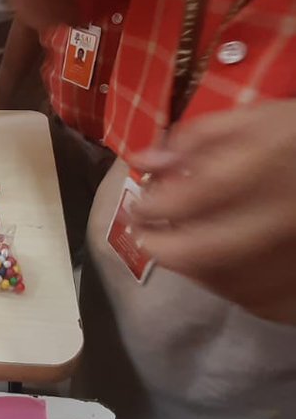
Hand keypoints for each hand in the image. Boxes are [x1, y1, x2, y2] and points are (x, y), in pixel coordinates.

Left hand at [130, 103, 295, 323]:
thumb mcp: (255, 118)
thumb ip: (197, 139)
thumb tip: (144, 160)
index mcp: (263, 169)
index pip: (189, 199)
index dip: (152, 207)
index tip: (138, 206)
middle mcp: (277, 218)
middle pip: (203, 253)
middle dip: (162, 248)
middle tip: (147, 236)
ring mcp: (292, 256)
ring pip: (225, 281)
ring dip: (192, 268)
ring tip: (182, 246)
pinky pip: (257, 299)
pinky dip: (228, 286)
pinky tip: (221, 266)